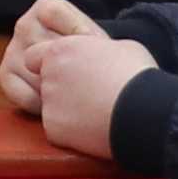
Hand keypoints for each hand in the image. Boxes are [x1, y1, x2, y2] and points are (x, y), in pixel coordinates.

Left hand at [15, 12, 156, 159]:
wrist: (143, 110)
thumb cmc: (137, 75)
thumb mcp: (121, 47)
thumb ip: (97, 49)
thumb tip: (101, 55)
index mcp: (60, 50)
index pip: (34, 56)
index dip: (48, 64)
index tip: (65, 71)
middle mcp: (48, 75)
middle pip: (44, 82)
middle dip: (60, 88)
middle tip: (88, 95)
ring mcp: (49, 103)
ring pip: (51, 107)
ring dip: (67, 110)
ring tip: (98, 111)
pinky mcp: (53, 129)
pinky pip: (59, 130)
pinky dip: (73, 131)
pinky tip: (95, 127)